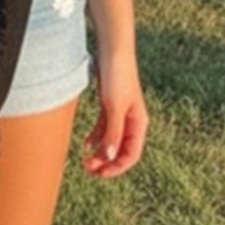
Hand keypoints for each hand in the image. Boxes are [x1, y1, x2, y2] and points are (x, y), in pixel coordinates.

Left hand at [82, 54, 148, 179]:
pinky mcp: (110, 104)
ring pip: (111, 140)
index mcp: (138, 123)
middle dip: (106, 162)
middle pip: (121, 150)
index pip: (131, 155)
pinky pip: (104, 127)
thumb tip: (109, 157)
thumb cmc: (117, 77)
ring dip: (99, 152)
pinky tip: (85, 144)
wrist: (112, 50)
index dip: (116, 167)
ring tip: (85, 161)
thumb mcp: (114, 107)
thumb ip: (112, 133)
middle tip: (88, 169)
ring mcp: (121, 113)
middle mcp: (132, 121)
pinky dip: (96, 137)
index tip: (99, 173)